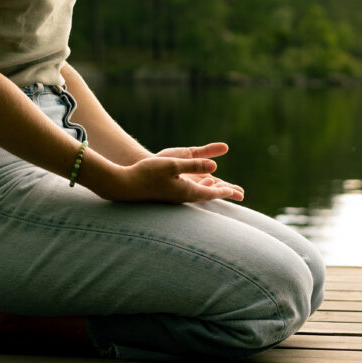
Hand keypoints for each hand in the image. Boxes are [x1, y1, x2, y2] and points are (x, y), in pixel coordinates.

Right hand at [102, 141, 243, 204]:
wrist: (125, 186)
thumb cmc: (148, 173)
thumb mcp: (173, 164)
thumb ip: (194, 165)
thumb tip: (215, 167)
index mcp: (187, 191)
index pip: (211, 193)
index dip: (224, 191)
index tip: (236, 192)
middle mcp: (182, 197)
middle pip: (206, 196)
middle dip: (220, 193)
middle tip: (236, 192)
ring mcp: (174, 197)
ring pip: (197, 195)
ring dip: (209, 190)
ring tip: (218, 185)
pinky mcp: (166, 195)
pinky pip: (187, 193)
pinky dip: (197, 188)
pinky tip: (195, 184)